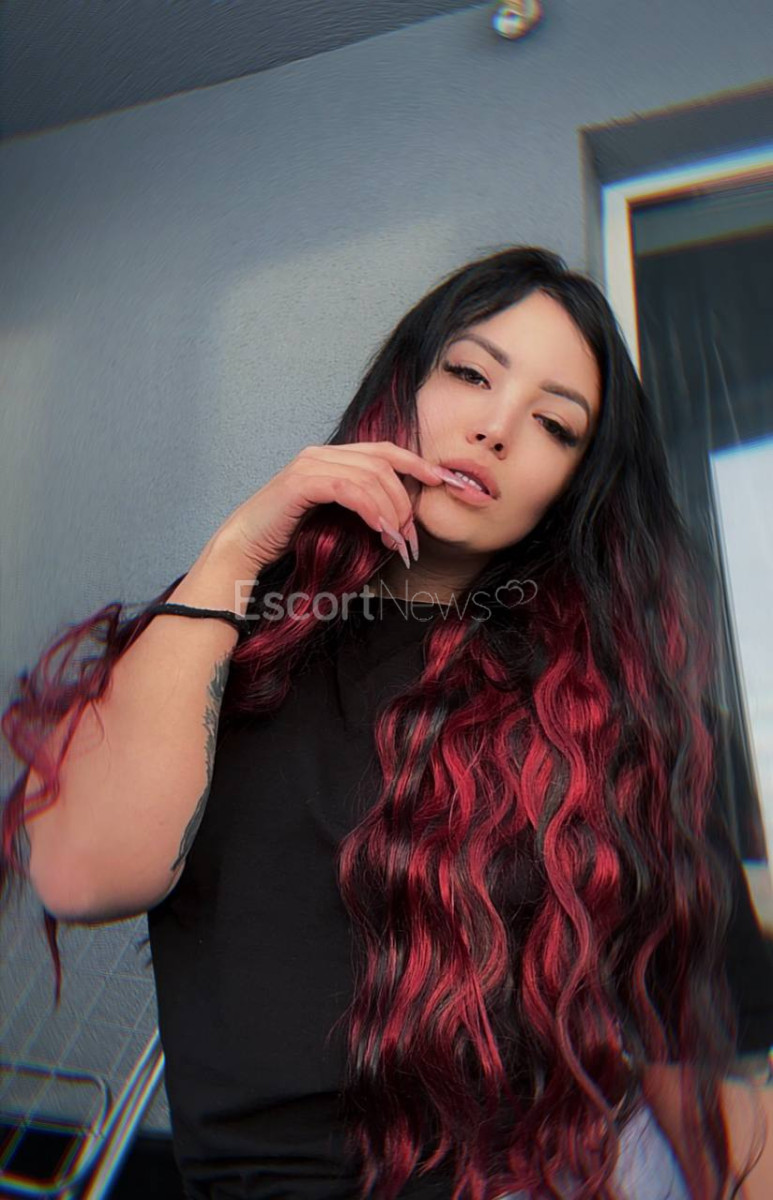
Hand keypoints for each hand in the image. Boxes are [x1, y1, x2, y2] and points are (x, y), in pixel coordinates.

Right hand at [211, 441, 458, 571]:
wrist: (245, 546)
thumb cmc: (290, 537)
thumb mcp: (335, 518)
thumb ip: (362, 507)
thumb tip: (402, 519)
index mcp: (332, 457)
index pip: (385, 451)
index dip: (417, 464)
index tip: (443, 483)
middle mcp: (321, 454)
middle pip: (384, 464)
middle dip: (405, 501)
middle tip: (410, 537)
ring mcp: (310, 465)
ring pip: (371, 476)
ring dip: (391, 511)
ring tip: (396, 541)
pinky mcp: (301, 482)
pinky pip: (350, 489)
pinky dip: (371, 510)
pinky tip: (380, 531)